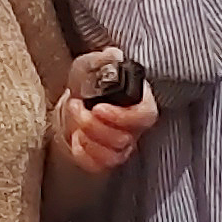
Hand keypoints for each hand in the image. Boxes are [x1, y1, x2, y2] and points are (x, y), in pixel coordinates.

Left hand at [52, 47, 157, 179]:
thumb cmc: (88, 81)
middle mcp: (135, 128)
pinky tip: (75, 138)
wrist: (75, 100)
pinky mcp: (105, 158)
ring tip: (75, 118)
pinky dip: (84, 154)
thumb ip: (105, 60)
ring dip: (89, 139)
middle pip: (125, 138)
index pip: (146, 116)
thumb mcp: (95, 63)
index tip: (99, 108)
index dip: (123, 116)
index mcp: (140, 102)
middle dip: (95, 125)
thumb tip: (113, 55)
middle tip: (77, 107)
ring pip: (114, 155)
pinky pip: (99, 166)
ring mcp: (122, 146)